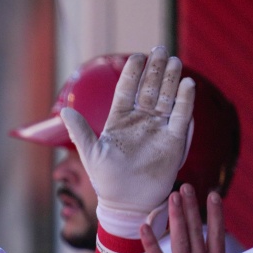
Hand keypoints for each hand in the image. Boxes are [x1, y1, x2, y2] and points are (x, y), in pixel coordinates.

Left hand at [62, 46, 194, 237]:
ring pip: (166, 98)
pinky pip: (180, 117)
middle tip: (161, 49)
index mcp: (119, 120)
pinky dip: (184, 102)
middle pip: (149, 89)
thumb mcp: (91, 154)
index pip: (127, 90)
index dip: (132, 73)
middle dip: (155, 69)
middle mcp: (140, 121)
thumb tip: (65, 112)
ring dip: (171, 80)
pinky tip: (187, 85)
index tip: (137, 57)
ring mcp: (157, 129)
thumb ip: (81, 132)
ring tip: (174, 61)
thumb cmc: (106, 180)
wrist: (126, 202)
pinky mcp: (173, 141)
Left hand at [143, 185, 246, 252]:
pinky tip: (145, 225)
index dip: (215, 214)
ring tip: (172, 196)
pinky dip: (151, 242)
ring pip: (180, 240)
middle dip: (191, 208)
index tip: (213, 195)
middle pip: (197, 232)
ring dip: (175, 217)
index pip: (217, 236)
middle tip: (186, 186)